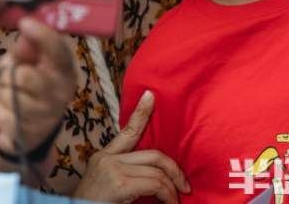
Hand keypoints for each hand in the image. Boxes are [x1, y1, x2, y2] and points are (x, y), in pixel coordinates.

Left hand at [0, 17, 74, 156]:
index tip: (25, 22)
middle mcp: (60, 94)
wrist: (31, 129)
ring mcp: (46, 117)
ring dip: (2, 93)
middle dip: (8, 74)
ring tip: (12, 95)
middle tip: (11, 77)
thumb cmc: (31, 85)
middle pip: (22, 76)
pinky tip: (9, 113)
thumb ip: (28, 46)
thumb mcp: (30, 62)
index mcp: (64, 70)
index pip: (58, 51)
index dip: (42, 35)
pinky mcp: (27, 136)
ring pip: (7, 95)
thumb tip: (26, 26)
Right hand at [73, 91, 189, 202]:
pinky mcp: (119, 182)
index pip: (127, 132)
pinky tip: (169, 203)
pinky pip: (155, 183)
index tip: (151, 95)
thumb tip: (157, 177)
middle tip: (184, 185)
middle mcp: (107, 158)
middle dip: (174, 168)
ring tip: (175, 201)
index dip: (141, 113)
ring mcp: (112, 168)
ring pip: (157, 170)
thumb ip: (127, 174)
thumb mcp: (108, 185)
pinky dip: (168, 195)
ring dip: (172, 188)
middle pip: (152, 154)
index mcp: (104, 157)